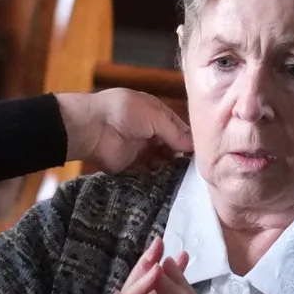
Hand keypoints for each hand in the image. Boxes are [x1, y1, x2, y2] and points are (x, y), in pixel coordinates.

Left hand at [56, 89, 191, 173]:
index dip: (189, 139)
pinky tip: (168, 180)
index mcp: (155, 113)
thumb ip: (175, 132)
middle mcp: (150, 131)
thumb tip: (193, 145)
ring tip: (180, 173)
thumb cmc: (124, 113)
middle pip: (172, 145)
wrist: (93, 128)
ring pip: (162, 160)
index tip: (201, 152)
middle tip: (193, 167)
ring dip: (170, 166)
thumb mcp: (155, 115)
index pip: (178, 127)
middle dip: (181, 154)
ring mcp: (141, 149)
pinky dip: (158, 176)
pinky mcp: (132, 166)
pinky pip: (149, 172)